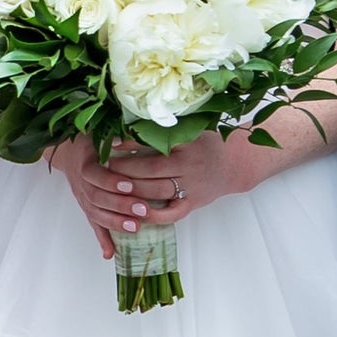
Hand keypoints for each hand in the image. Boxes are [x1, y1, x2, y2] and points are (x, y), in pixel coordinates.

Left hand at [48, 135, 252, 257]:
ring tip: (111, 187)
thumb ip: (166, 126)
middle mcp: (191, 165)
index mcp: (188, 143)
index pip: (154, 143)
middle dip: (125, 169)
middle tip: (104, 167)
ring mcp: (192, 187)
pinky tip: (133, 213)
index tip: (110, 143)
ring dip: (132, 191)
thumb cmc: (205, 144)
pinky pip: (170, 215)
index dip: (130, 143)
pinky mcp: (193, 204)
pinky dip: (151, 216)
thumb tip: (129, 119)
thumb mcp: (192, 128)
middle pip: (151, 170)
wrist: (233, 166)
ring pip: (157, 192)